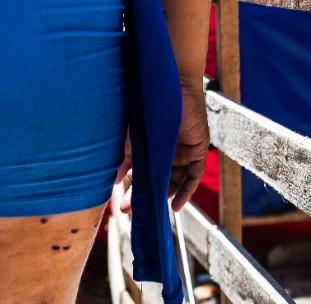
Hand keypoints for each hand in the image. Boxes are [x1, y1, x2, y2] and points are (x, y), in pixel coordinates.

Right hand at [116, 82, 208, 213]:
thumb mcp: (131, 137)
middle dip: (146, 198)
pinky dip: (186, 191)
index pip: (144, 175)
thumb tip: (113, 180)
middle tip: (131, 211)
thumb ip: (125, 159)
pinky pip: (194, 176)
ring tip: (151, 208)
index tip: (124, 208)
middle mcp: (168, 153)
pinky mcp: (198, 150)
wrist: (167, 85)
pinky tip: (175, 205)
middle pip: (159, 182)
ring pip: (175, 181)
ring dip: (164, 196)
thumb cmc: (146, 106)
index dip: (135, 192)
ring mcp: (183, 153)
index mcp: (152, 149)